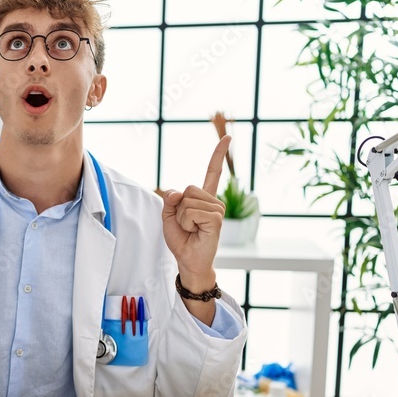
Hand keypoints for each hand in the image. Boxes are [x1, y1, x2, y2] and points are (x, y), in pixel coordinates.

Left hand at [161, 136, 230, 291]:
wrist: (187, 259)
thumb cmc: (181, 239)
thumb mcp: (168, 215)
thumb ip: (170, 199)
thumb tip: (178, 192)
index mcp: (204, 198)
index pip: (213, 172)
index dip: (218, 154)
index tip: (228, 137)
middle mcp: (214, 201)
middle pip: (188, 188)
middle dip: (178, 207)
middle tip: (186, 224)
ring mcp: (217, 209)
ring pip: (188, 200)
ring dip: (182, 217)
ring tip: (191, 229)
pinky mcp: (216, 218)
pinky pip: (191, 211)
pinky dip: (186, 222)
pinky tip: (195, 231)